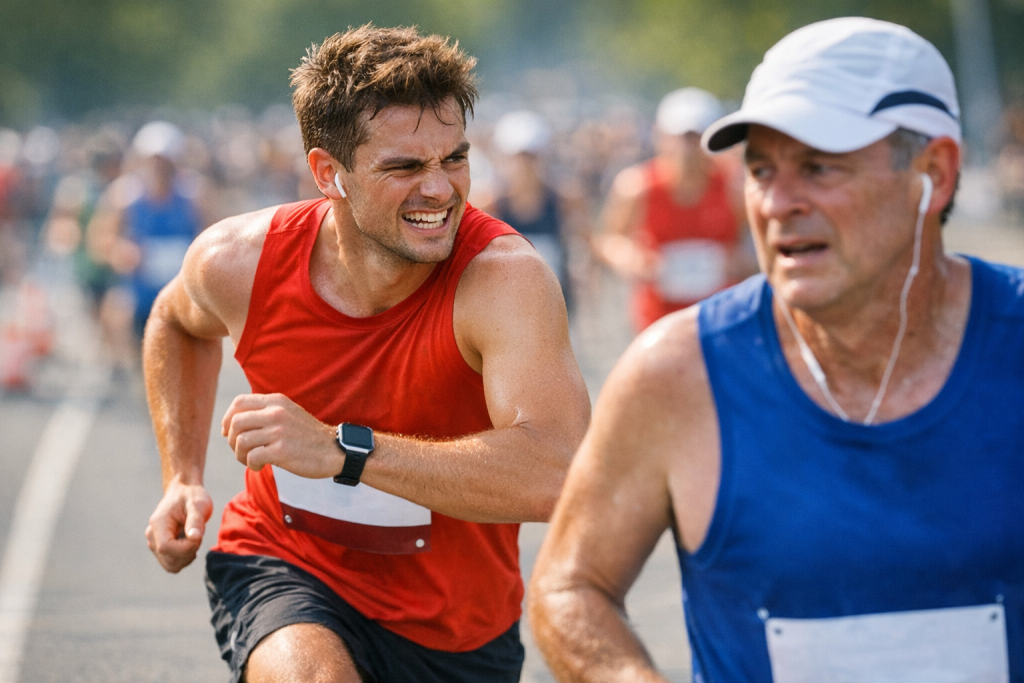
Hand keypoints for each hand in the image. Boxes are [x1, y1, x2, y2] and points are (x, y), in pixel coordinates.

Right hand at [145, 480, 212, 572]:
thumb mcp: (198, 504)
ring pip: (171, 565)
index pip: (166, 548)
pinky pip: (173, 563)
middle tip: (197, 534)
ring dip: (187, 556)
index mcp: (158, 523)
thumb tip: (194, 537)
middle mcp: (152, 536)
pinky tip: (190, 542)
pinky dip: (185, 557)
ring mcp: (154, 544)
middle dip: (189, 553)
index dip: (185, 547)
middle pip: (169, 560)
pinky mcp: (160, 549)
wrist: (184, 492)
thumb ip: (196, 520)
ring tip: (193, 537)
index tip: (198, 535)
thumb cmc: (191, 496)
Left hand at [221, 393, 341, 478]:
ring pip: (241, 441)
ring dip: (240, 455)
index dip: (227, 418)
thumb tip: (234, 422)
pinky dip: (251, 465)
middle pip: (236, 422)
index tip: (229, 432)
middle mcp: (276, 412)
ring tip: (250, 460)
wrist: (335, 450)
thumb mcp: (289, 413)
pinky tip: (260, 467)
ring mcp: (279, 431)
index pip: (239, 402)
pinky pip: (252, 457)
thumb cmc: (308, 436)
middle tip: (240, 451)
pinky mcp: (282, 450)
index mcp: (277, 401)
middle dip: (231, 440)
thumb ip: (266, 412)